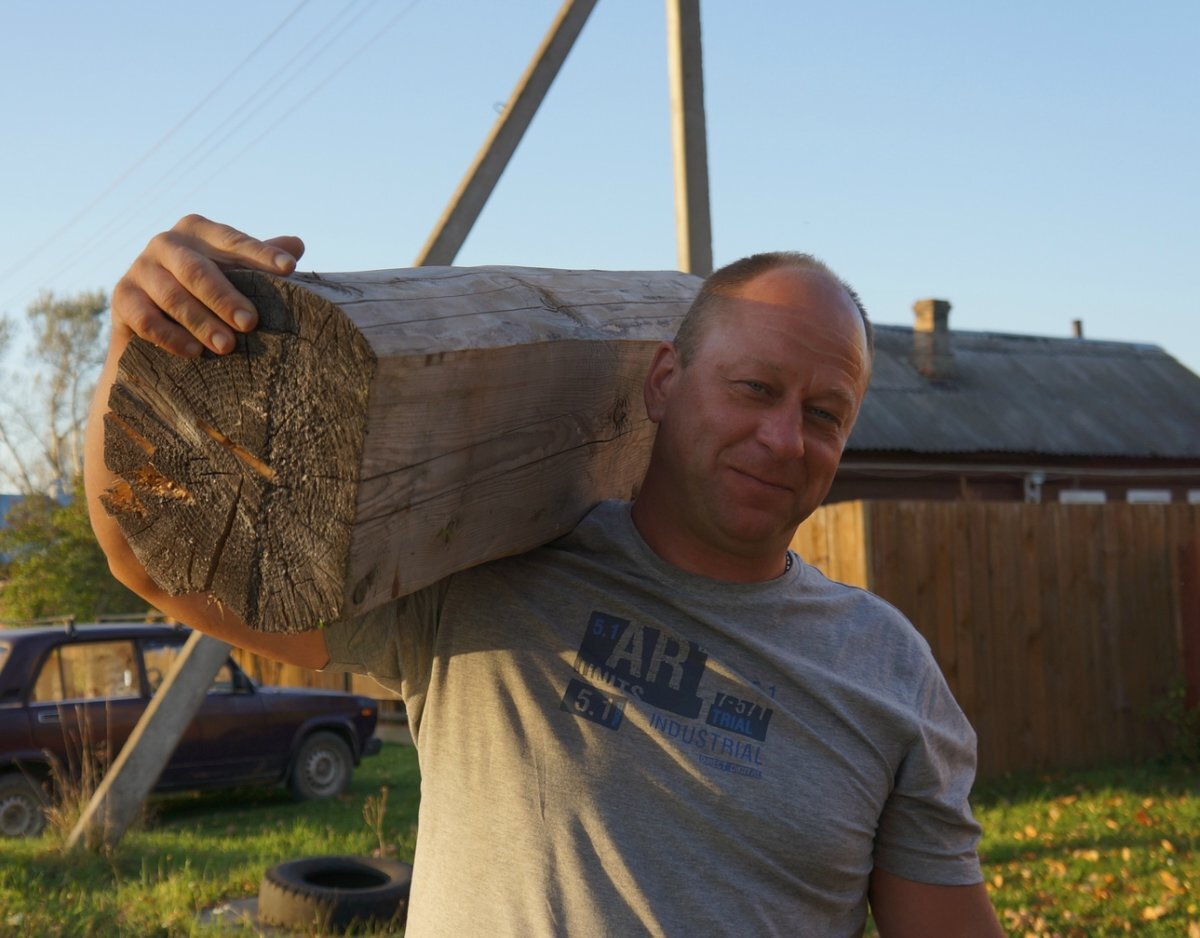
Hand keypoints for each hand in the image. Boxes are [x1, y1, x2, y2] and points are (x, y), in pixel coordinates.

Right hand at [112, 213, 305, 356]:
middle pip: (197, 270)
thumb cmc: (206, 291)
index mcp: (197, 230)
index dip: (261, 254)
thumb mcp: (234, 273)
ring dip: (201, 323)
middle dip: (225, 298)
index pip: (233, 241)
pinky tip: (194, 352)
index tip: (290, 269)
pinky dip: (171, 337)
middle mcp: (165, 243)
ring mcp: (140, 268)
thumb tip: (297, 245)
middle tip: (251, 323)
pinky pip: (146, 319)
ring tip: (227, 347)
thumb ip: (259, 260)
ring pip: (172, 296)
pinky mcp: (122, 297)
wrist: (152, 320)